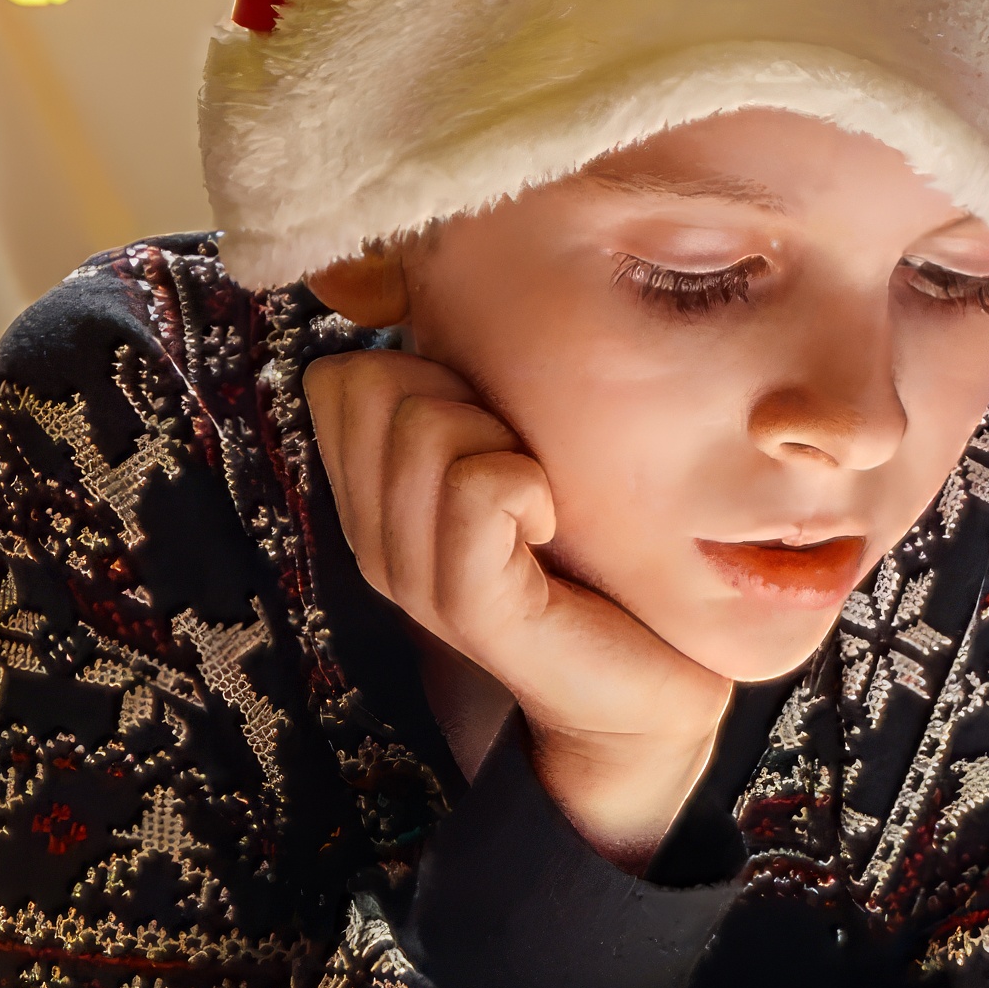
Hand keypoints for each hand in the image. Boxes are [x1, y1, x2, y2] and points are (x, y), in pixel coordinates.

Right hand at [308, 349, 730, 861]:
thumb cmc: (592, 560)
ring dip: (504, 441)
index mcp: (373, 499)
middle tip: (523, 464)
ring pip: (425, 428)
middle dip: (462, 397)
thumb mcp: (517, 456)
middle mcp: (374, 537)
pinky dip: (527, 486)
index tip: (492, 427)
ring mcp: (412, 577)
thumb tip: (428, 297)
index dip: (422, 372)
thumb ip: (464, 395)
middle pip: (376, 386)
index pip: (341, 377)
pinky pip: (477, 490)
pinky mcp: (470, 608)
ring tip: (542, 502)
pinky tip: (552, 525)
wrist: (647, 690)